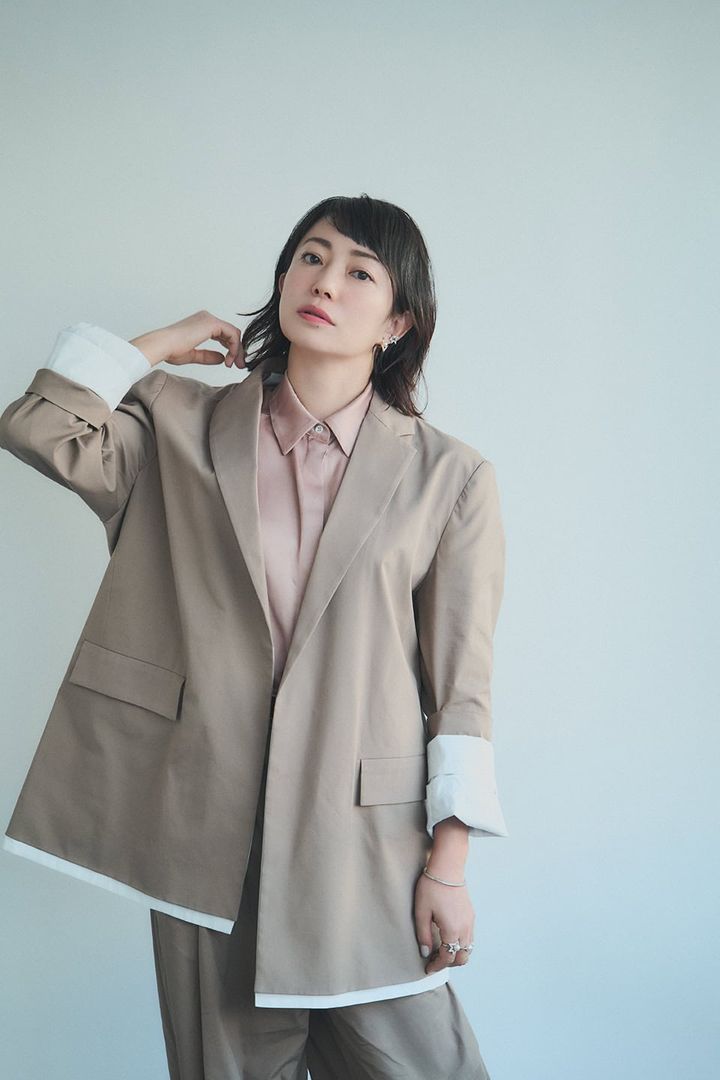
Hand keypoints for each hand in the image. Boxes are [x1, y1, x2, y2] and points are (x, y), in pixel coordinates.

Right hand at [129, 310, 245, 368]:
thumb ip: (208, 356)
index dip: (231, 349)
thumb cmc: (171, 349)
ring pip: (233, 333)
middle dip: (237, 350)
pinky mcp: (212, 323)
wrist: (162, 345)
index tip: (230, 364)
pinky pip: (232, 334)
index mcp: (201, 324)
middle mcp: (206, 318)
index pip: (223, 334)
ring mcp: (209, 319)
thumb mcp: (194, 355)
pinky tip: (230, 359)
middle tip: (240, 365)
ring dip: (238, 350)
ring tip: (235, 364)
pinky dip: (235, 347)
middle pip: (231, 333)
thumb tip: (222, 358)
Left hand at [414, 869, 474, 973]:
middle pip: (462, 957)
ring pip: (468, 949)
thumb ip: (423, 935)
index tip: (428, 968)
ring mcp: (470, 921)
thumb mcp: (422, 912)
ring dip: (457, 955)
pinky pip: (470, 938)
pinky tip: (449, 939)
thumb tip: (425, 952)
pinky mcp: (470, 914)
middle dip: (449, 963)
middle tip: (435, 961)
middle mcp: (465, 929)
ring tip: (442, 952)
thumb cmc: (432, 888)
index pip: (447, 957)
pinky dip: (461, 944)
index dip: (437, 966)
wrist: (447, 868)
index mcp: (452, 930)